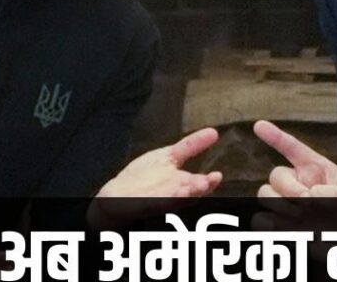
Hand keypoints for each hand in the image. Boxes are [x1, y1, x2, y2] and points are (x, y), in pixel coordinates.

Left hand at [89, 128, 222, 227]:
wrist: (119, 194)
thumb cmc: (147, 176)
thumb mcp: (170, 156)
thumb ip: (191, 146)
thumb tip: (214, 132)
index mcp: (182, 182)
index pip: (198, 183)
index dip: (208, 181)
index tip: (217, 176)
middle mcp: (173, 193)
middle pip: (187, 193)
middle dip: (196, 190)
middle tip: (205, 183)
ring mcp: (158, 200)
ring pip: (172, 200)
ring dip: (179, 197)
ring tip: (186, 191)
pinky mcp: (141, 205)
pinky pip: (150, 204)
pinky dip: (156, 201)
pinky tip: (160, 196)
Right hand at [253, 120, 336, 237]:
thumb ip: (334, 192)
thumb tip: (310, 195)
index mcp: (315, 170)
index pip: (292, 148)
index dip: (275, 136)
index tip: (259, 125)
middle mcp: (298, 184)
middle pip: (276, 175)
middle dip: (290, 188)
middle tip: (307, 203)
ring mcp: (288, 205)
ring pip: (265, 194)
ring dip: (278, 203)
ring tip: (299, 215)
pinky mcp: (282, 227)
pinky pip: (260, 219)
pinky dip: (267, 223)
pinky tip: (283, 228)